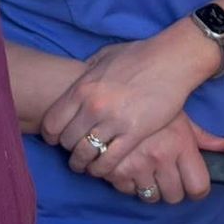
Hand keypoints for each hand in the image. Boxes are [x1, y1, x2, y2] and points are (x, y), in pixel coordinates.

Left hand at [40, 23, 219, 177]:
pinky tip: (103, 169)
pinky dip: (102, 168)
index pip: (52, 122)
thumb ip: (88, 71)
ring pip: (85, 154)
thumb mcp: (105, 56)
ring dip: (83, 163)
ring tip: (86, 166)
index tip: (57, 140)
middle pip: (67, 141)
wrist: (172, 59)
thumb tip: (78, 78)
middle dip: (69, 150)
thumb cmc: (140, 54)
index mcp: (82, 88)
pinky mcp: (134, 133)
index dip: (51, 136)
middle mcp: (93, 106)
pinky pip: (110, 160)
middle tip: (75, 153)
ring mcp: (113, 121)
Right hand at [106, 113, 223, 203]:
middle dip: (173, 189)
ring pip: (150, 197)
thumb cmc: (154, 106)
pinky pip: (127, 192)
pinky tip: (130, 168)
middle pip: (175, 196)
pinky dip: (129, 184)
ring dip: (150, 188)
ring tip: (148, 172)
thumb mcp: (183, 119)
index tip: (192, 186)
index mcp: (180, 144)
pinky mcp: (114, 170)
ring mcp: (136, 165)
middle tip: (167, 175)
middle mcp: (160, 157)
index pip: (198, 187)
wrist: (116, 94)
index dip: (197, 190)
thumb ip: (206, 138)